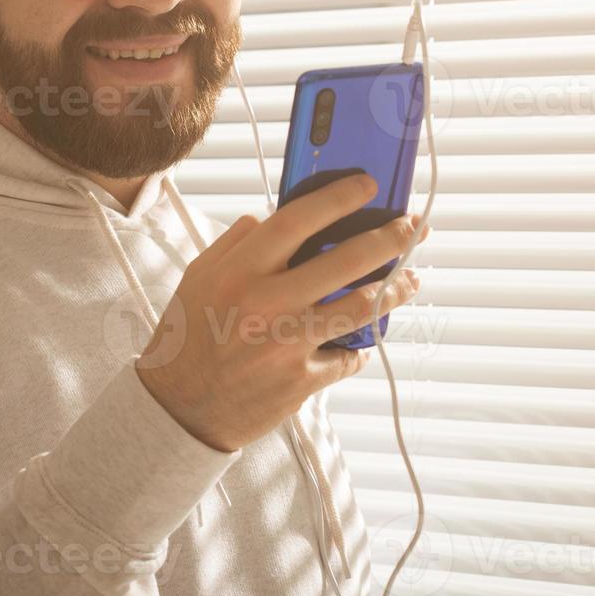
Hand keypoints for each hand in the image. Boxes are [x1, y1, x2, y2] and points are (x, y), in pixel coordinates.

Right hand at [136, 172, 430, 451]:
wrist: (181, 409)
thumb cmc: (190, 337)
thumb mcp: (198, 278)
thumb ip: (235, 243)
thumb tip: (270, 217)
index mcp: (239, 272)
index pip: (297, 220)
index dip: (338, 197)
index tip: (366, 185)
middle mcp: (267, 304)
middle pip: (345, 261)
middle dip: (389, 239)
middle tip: (413, 227)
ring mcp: (288, 345)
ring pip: (360, 308)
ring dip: (394, 290)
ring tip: (410, 279)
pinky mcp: (301, 381)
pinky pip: (347, 356)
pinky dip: (360, 346)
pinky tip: (364, 337)